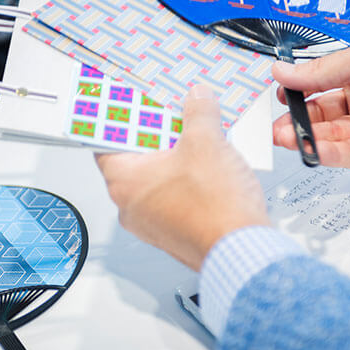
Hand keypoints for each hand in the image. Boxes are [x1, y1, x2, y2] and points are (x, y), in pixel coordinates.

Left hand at [95, 85, 269, 270]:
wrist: (244, 251)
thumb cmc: (216, 210)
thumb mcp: (207, 141)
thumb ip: (198, 112)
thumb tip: (197, 98)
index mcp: (124, 181)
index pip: (105, 140)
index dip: (120, 118)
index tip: (129, 104)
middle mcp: (131, 206)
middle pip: (134, 158)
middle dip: (156, 135)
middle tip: (173, 116)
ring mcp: (151, 223)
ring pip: (156, 179)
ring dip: (174, 158)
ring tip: (197, 140)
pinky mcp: (173, 232)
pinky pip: (172, 198)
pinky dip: (185, 181)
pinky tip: (208, 168)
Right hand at [273, 39, 349, 175]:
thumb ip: (320, 71)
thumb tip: (284, 71)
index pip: (320, 85)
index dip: (299, 91)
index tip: (279, 95)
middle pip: (322, 115)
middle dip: (296, 120)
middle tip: (275, 124)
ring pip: (330, 137)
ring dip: (305, 137)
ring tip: (284, 136)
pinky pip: (346, 156)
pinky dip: (325, 153)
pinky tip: (308, 149)